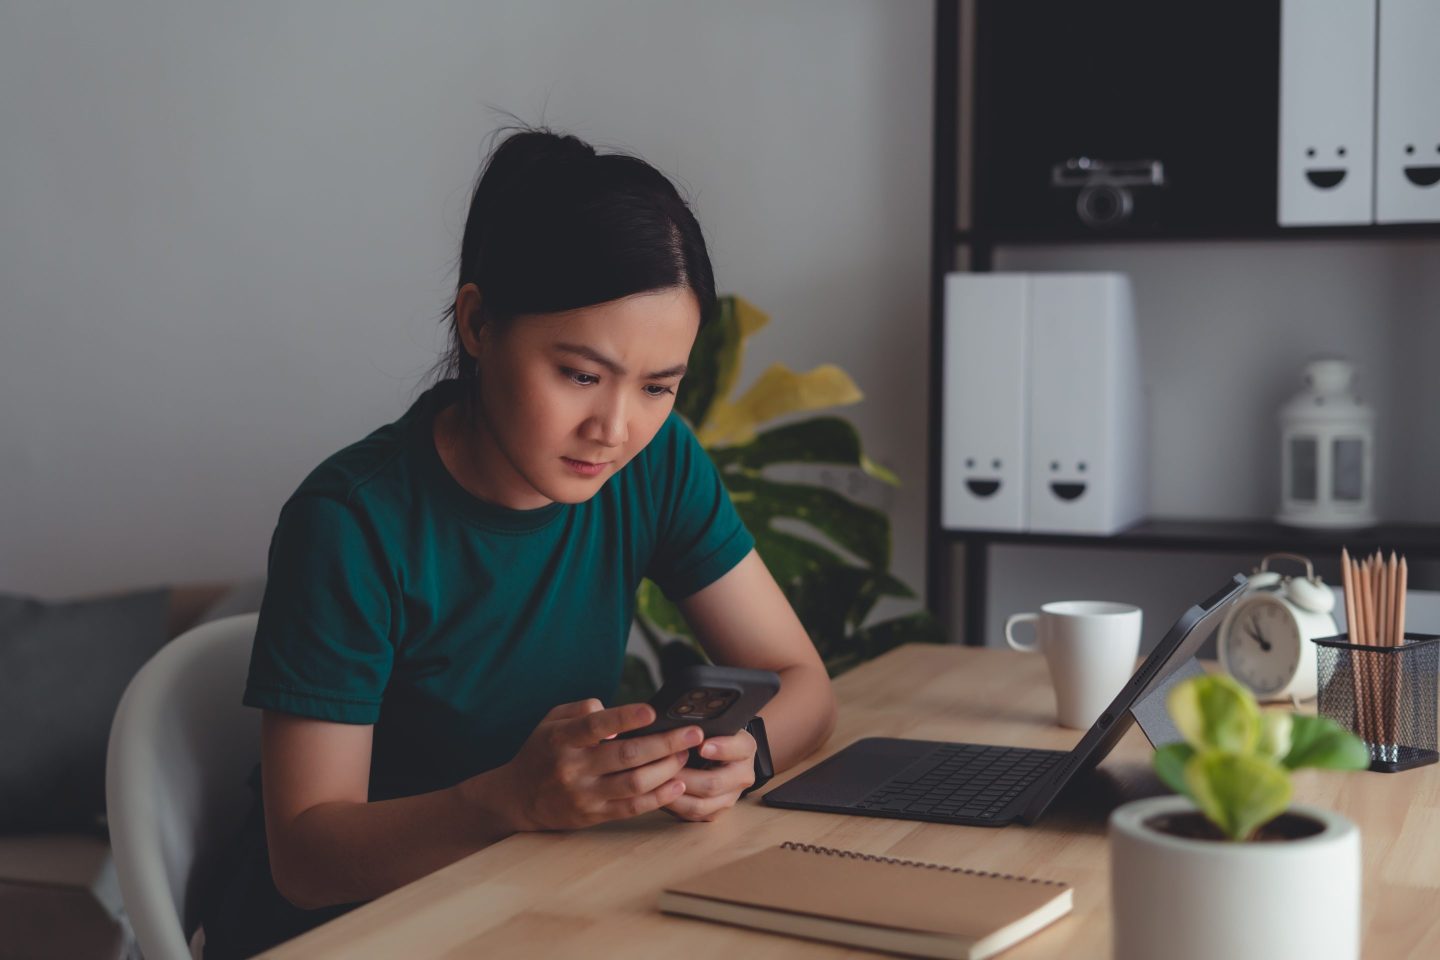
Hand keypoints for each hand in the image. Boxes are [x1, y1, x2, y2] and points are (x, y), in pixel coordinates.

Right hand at [497, 699, 702, 831]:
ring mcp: (584, 794)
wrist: (518, 798)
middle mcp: (573, 767)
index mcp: (562, 739)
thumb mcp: (551, 721)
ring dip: (667, 769)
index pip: (596, 726)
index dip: (625, 717)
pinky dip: (659, 796)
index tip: (652, 711)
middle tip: (693, 733)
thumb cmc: (542, 751)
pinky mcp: (594, 815)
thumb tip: (614, 710)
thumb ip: (582, 709)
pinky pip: (633, 807)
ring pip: (634, 783)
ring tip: (687, 755)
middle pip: (627, 756)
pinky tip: (678, 783)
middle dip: (666, 743)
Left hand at [664, 728, 757, 821]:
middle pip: (713, 783)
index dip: (719, 749)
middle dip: (685, 776)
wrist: (718, 754)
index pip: (738, 749)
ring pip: (701, 804)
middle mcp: (742, 776)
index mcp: (745, 748)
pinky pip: (693, 814)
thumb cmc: (711, 735)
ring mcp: (730, 798)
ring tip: (657, 782)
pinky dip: (674, 805)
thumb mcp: (713, 724)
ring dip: (675, 794)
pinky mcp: (715, 812)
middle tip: (664, 767)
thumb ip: (702, 725)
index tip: (701, 746)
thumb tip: (681, 727)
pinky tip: (660, 794)